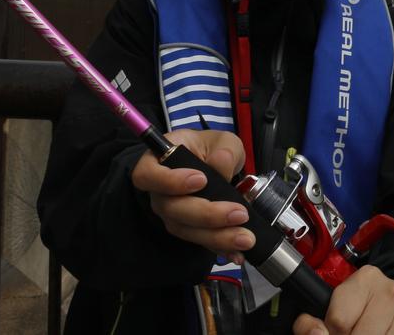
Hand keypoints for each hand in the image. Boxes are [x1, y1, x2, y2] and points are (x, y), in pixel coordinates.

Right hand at [129, 128, 251, 258]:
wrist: (215, 165)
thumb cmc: (211, 149)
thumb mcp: (222, 140)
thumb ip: (224, 148)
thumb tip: (221, 163)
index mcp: (160, 161)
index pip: (148, 175)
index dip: (169, 181)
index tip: (200, 180)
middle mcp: (160, 192)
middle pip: (172, 209)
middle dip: (206, 214)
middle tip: (238, 214)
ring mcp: (172, 214)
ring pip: (186, 230)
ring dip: (217, 237)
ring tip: (244, 238)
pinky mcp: (188, 230)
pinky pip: (200, 242)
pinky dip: (220, 248)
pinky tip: (238, 253)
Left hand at [292, 265, 393, 334]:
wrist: (386, 314)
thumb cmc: (357, 316)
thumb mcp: (331, 313)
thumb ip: (310, 324)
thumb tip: (315, 331)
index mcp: (367, 278)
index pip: (338, 320)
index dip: (331, 332)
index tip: (335, 331)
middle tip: (354, 333)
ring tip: (370, 334)